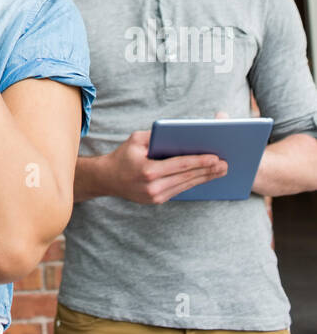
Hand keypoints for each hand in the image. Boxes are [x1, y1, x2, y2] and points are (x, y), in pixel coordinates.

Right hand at [101, 129, 227, 203]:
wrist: (107, 179)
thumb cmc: (122, 155)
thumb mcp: (136, 140)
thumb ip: (156, 136)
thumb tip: (179, 132)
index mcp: (149, 170)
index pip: (180, 165)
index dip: (200, 161)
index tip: (216, 158)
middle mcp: (153, 186)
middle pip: (187, 177)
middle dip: (208, 170)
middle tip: (225, 164)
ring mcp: (156, 196)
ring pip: (186, 185)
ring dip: (204, 178)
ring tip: (220, 171)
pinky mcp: (157, 201)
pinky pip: (179, 190)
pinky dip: (193, 183)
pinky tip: (204, 177)